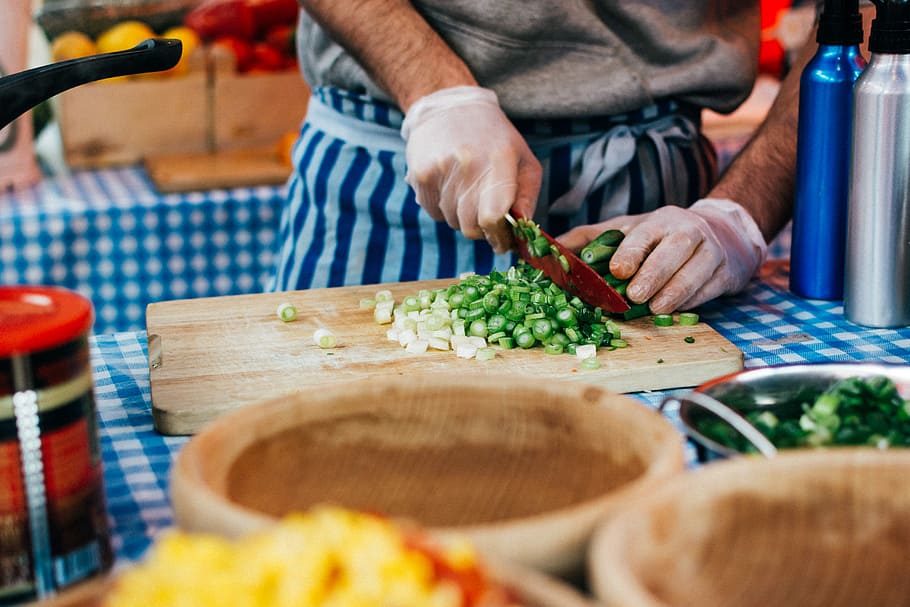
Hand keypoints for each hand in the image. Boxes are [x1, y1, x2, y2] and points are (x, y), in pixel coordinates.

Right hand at [401, 86, 541, 252]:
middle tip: (486, 214)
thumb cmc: (494, 138)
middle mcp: (468, 164)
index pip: (493, 216)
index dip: (498, 236)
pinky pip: (434, 213)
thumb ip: (528, 197)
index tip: (502, 242)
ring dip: (462, 216)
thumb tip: (522, 232)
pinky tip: (450, 185)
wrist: (448, 107)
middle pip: (471, 227)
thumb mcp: (522, 159)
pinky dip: (444, 208)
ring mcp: (440, 170)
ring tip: (466, 189)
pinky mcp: (420, 175)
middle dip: (482, 229)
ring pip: (453, 222)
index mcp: (499, 159)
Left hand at [558, 199, 766, 313]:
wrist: (723, 234)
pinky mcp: (725, 272)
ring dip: (674, 292)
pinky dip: (693, 300)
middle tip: (634, 295)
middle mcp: (687, 232)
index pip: (645, 233)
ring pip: (694, 271)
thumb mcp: (629, 230)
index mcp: (659, 221)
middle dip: (653, 273)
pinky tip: (678, 310)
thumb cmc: (663, 237)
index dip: (631, 251)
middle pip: (673, 250)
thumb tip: (552, 247)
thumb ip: (592, 237)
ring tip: (656, 308)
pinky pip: (709, 288)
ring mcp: (710, 251)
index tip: (618, 269)